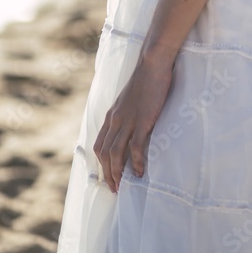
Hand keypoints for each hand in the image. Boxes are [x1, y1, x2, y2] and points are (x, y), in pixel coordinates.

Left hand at [92, 54, 174, 192]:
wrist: (152, 63)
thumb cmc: (145, 79)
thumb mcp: (130, 98)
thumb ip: (127, 113)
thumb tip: (130, 127)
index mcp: (112, 115)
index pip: (99, 145)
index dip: (101, 164)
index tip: (108, 177)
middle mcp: (115, 120)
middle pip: (104, 153)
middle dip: (107, 174)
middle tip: (115, 189)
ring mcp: (128, 120)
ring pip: (115, 153)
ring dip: (118, 173)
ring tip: (123, 186)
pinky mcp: (142, 120)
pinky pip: (135, 146)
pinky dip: (135, 162)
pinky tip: (141, 172)